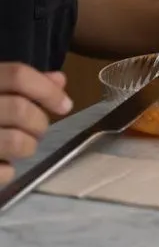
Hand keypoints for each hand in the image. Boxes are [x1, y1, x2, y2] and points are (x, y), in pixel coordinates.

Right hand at [0, 65, 72, 184]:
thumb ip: (21, 83)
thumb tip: (59, 80)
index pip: (19, 75)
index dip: (47, 89)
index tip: (65, 105)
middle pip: (20, 109)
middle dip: (39, 122)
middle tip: (38, 128)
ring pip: (16, 142)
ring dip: (29, 146)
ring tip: (23, 145)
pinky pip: (2, 171)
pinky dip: (9, 170)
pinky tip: (3, 163)